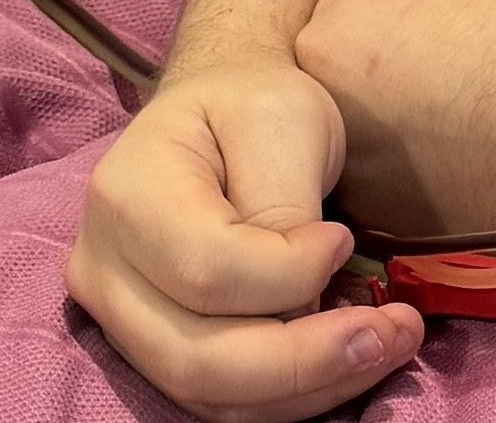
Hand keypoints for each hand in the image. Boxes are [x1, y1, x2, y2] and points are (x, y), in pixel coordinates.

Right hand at [64, 48, 420, 421]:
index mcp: (126, 194)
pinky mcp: (154, 350)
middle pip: (197, 359)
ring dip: (309, 388)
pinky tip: (347, 359)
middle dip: (307, 361)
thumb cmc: (249, 102)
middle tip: (393, 332)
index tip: (345, 240)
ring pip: (209, 397)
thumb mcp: (277, 117)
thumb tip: (305, 301)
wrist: (219, 107)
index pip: (207, 271)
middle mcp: (103, 269)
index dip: (288, 274)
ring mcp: (119, 319)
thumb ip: (283, 206)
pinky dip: (291, 393)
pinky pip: (219, 400)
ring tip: (386, 346)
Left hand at [297, 0, 495, 239]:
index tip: (434, 16)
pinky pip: (397, 191)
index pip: (339, 10)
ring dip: (394, 128)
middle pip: (340, 83)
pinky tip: (472, 156)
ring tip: (460, 113)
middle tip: (441, 64)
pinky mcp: (406, 234)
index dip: (389, 6)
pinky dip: (422, 175)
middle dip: (375, 71)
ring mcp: (366, 190)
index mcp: (331, 44)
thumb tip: (392, 1)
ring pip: (365, 143)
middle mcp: (332, 126)